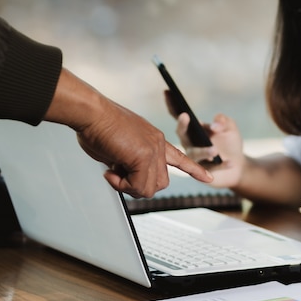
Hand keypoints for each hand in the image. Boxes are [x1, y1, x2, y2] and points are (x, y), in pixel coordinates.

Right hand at [76, 101, 212, 197]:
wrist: (91, 112)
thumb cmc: (97, 126)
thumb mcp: (118, 148)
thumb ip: (127, 162)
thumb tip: (123, 175)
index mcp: (154, 140)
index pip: (179, 158)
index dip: (193, 169)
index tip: (208, 178)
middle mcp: (158, 145)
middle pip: (159, 183)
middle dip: (138, 186)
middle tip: (117, 175)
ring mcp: (153, 151)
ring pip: (149, 188)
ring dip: (128, 187)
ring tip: (112, 172)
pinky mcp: (144, 156)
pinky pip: (137, 186)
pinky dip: (121, 185)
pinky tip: (110, 171)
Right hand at [175, 112, 245, 187]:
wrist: (238, 165)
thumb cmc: (230, 143)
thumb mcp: (229, 128)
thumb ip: (223, 120)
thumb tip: (214, 126)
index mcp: (194, 132)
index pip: (184, 123)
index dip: (179, 115)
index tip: (181, 108)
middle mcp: (190, 145)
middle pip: (182, 136)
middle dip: (182, 127)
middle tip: (185, 117)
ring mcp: (195, 160)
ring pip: (195, 155)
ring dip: (204, 152)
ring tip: (215, 150)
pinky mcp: (203, 173)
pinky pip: (211, 168)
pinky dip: (222, 165)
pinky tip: (231, 162)